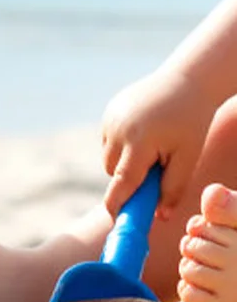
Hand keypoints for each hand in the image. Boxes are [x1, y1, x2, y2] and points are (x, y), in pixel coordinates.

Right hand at [101, 67, 219, 226]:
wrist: (188, 80)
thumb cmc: (192, 120)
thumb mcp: (188, 157)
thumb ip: (172, 188)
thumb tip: (159, 216)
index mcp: (139, 142)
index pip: (121, 183)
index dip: (117, 204)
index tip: (115, 221)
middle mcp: (118, 131)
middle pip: (112, 171)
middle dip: (127, 179)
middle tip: (154, 172)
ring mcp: (110, 119)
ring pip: (109, 156)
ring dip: (124, 162)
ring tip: (153, 148)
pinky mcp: (109, 111)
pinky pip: (109, 139)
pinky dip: (122, 144)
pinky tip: (145, 133)